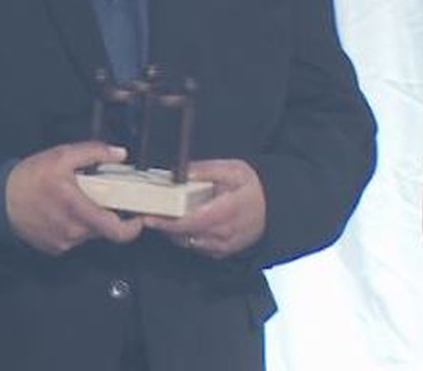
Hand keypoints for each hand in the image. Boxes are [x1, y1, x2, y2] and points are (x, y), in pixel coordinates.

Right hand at [6, 142, 143, 254]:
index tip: (138, 219)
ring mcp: (63, 241)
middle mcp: (73, 230)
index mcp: (77, 208)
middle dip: (105, 213)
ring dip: (87, 218)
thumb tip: (119, 153)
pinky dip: (73, 225)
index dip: (133, 228)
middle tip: (98, 198)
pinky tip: (60, 212)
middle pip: (103, 227)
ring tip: (72, 200)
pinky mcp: (54, 247)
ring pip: (88, 232)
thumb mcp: (61, 156)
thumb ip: (93, 152)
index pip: (116, 230)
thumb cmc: (28, 179)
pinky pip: (73, 237)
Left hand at [142, 159, 266, 257]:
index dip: (168, 222)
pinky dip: (185, 237)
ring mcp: (223, 245)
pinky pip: (196, 247)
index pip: (190, 221)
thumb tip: (181, 171)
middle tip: (149, 214)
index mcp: (226, 211)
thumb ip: (205, 170)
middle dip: (165, 225)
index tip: (150, 217)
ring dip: (173, 232)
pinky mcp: (222, 252)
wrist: (274, 207)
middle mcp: (224, 233)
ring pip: (188, 242)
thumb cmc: (253, 188)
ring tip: (163, 216)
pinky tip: (180, 224)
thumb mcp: (233, 170)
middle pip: (185, 234)